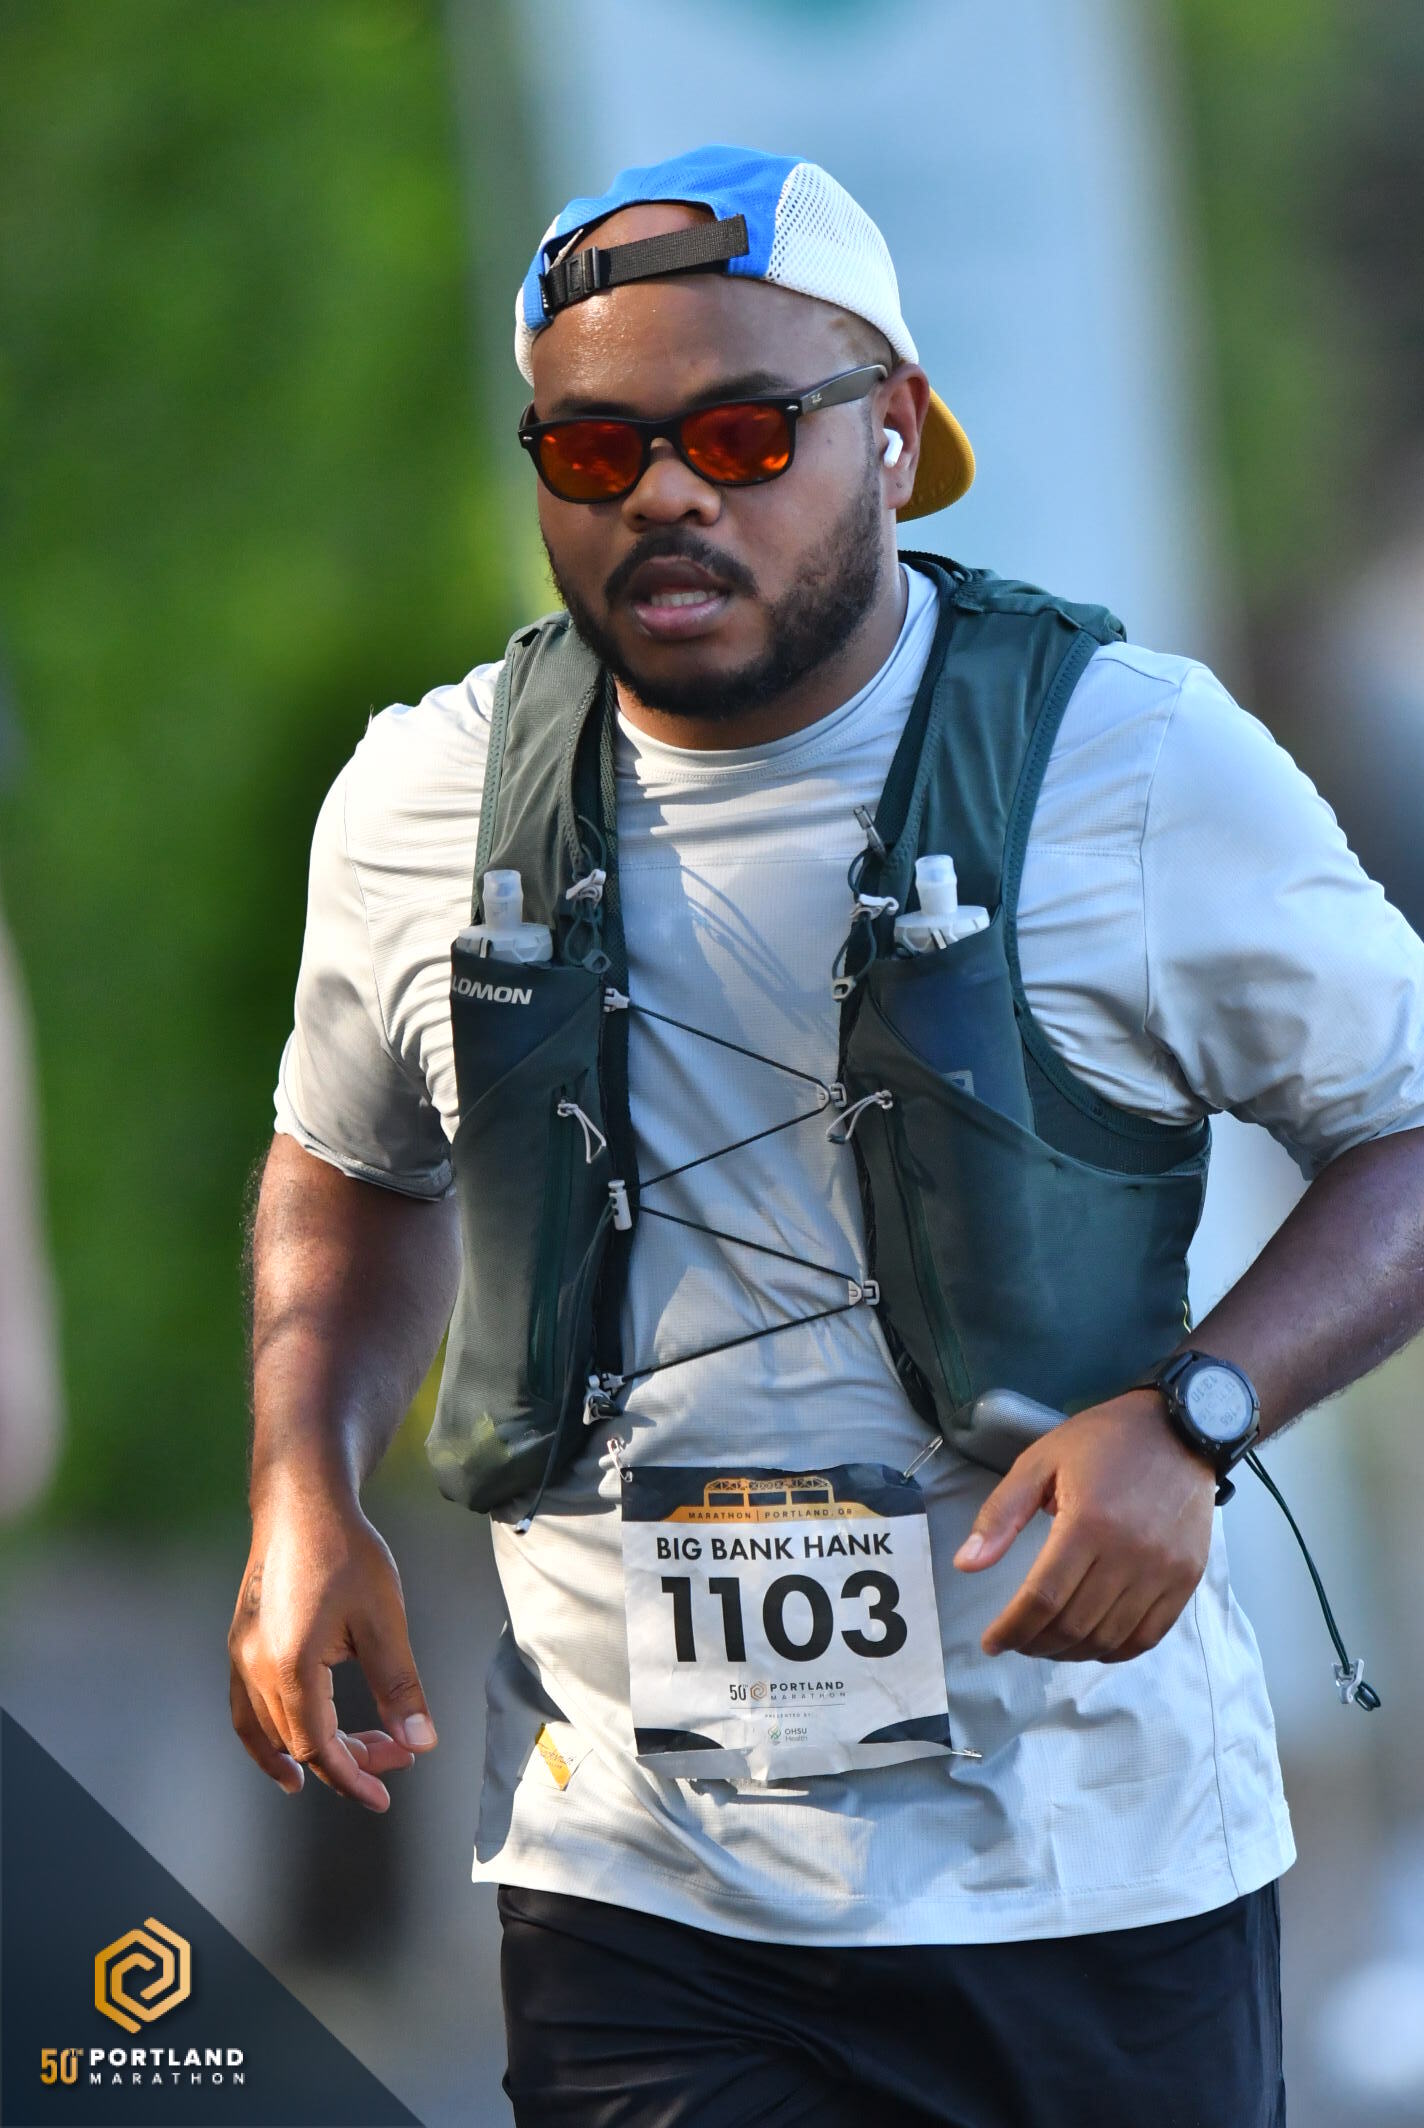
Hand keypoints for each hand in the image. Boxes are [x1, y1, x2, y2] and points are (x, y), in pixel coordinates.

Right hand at [228, 1482, 436, 1809]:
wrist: (302, 1501)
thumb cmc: (344, 1551)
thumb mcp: (384, 1620)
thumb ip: (399, 1687)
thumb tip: (420, 1742)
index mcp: (290, 1668)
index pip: (320, 1748)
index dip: (353, 1778)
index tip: (384, 1795)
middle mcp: (255, 1668)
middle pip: (296, 1742)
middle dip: (345, 1760)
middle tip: (393, 1757)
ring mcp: (241, 1655)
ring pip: (266, 1730)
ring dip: (307, 1752)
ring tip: (342, 1769)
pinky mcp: (241, 1641)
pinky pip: (245, 1708)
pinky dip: (263, 1737)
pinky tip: (285, 1744)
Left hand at [952, 1390, 1217, 1661]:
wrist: (1180, 1427)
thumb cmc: (1103, 1441)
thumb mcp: (1039, 1462)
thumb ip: (1000, 1514)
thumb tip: (965, 1565)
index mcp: (1087, 1522)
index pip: (1041, 1598)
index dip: (1011, 1629)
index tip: (991, 1642)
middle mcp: (1129, 1553)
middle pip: (1073, 1624)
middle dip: (1035, 1643)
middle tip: (1016, 1641)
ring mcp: (1163, 1571)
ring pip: (1108, 1638)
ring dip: (1070, 1652)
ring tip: (1047, 1643)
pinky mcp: (1186, 1579)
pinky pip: (1148, 1636)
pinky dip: (1114, 1651)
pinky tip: (1090, 1643)